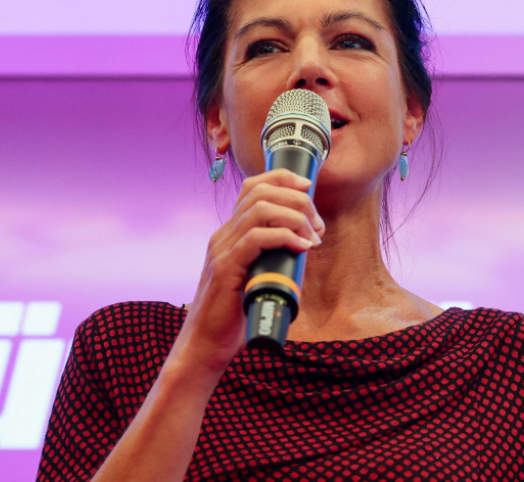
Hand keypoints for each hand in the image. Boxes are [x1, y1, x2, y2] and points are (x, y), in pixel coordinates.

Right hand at [173, 169, 324, 373]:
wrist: (206, 345)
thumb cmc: (234, 316)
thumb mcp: (257, 277)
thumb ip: (273, 258)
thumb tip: (305, 245)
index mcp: (229, 234)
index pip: (252, 187)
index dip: (282, 179)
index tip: (308, 187)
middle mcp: (222, 236)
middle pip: (259, 191)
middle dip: (296, 199)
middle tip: (317, 224)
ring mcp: (221, 250)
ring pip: (260, 209)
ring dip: (295, 217)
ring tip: (313, 236)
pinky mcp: (225, 269)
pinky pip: (256, 238)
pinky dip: (284, 236)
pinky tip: (301, 246)